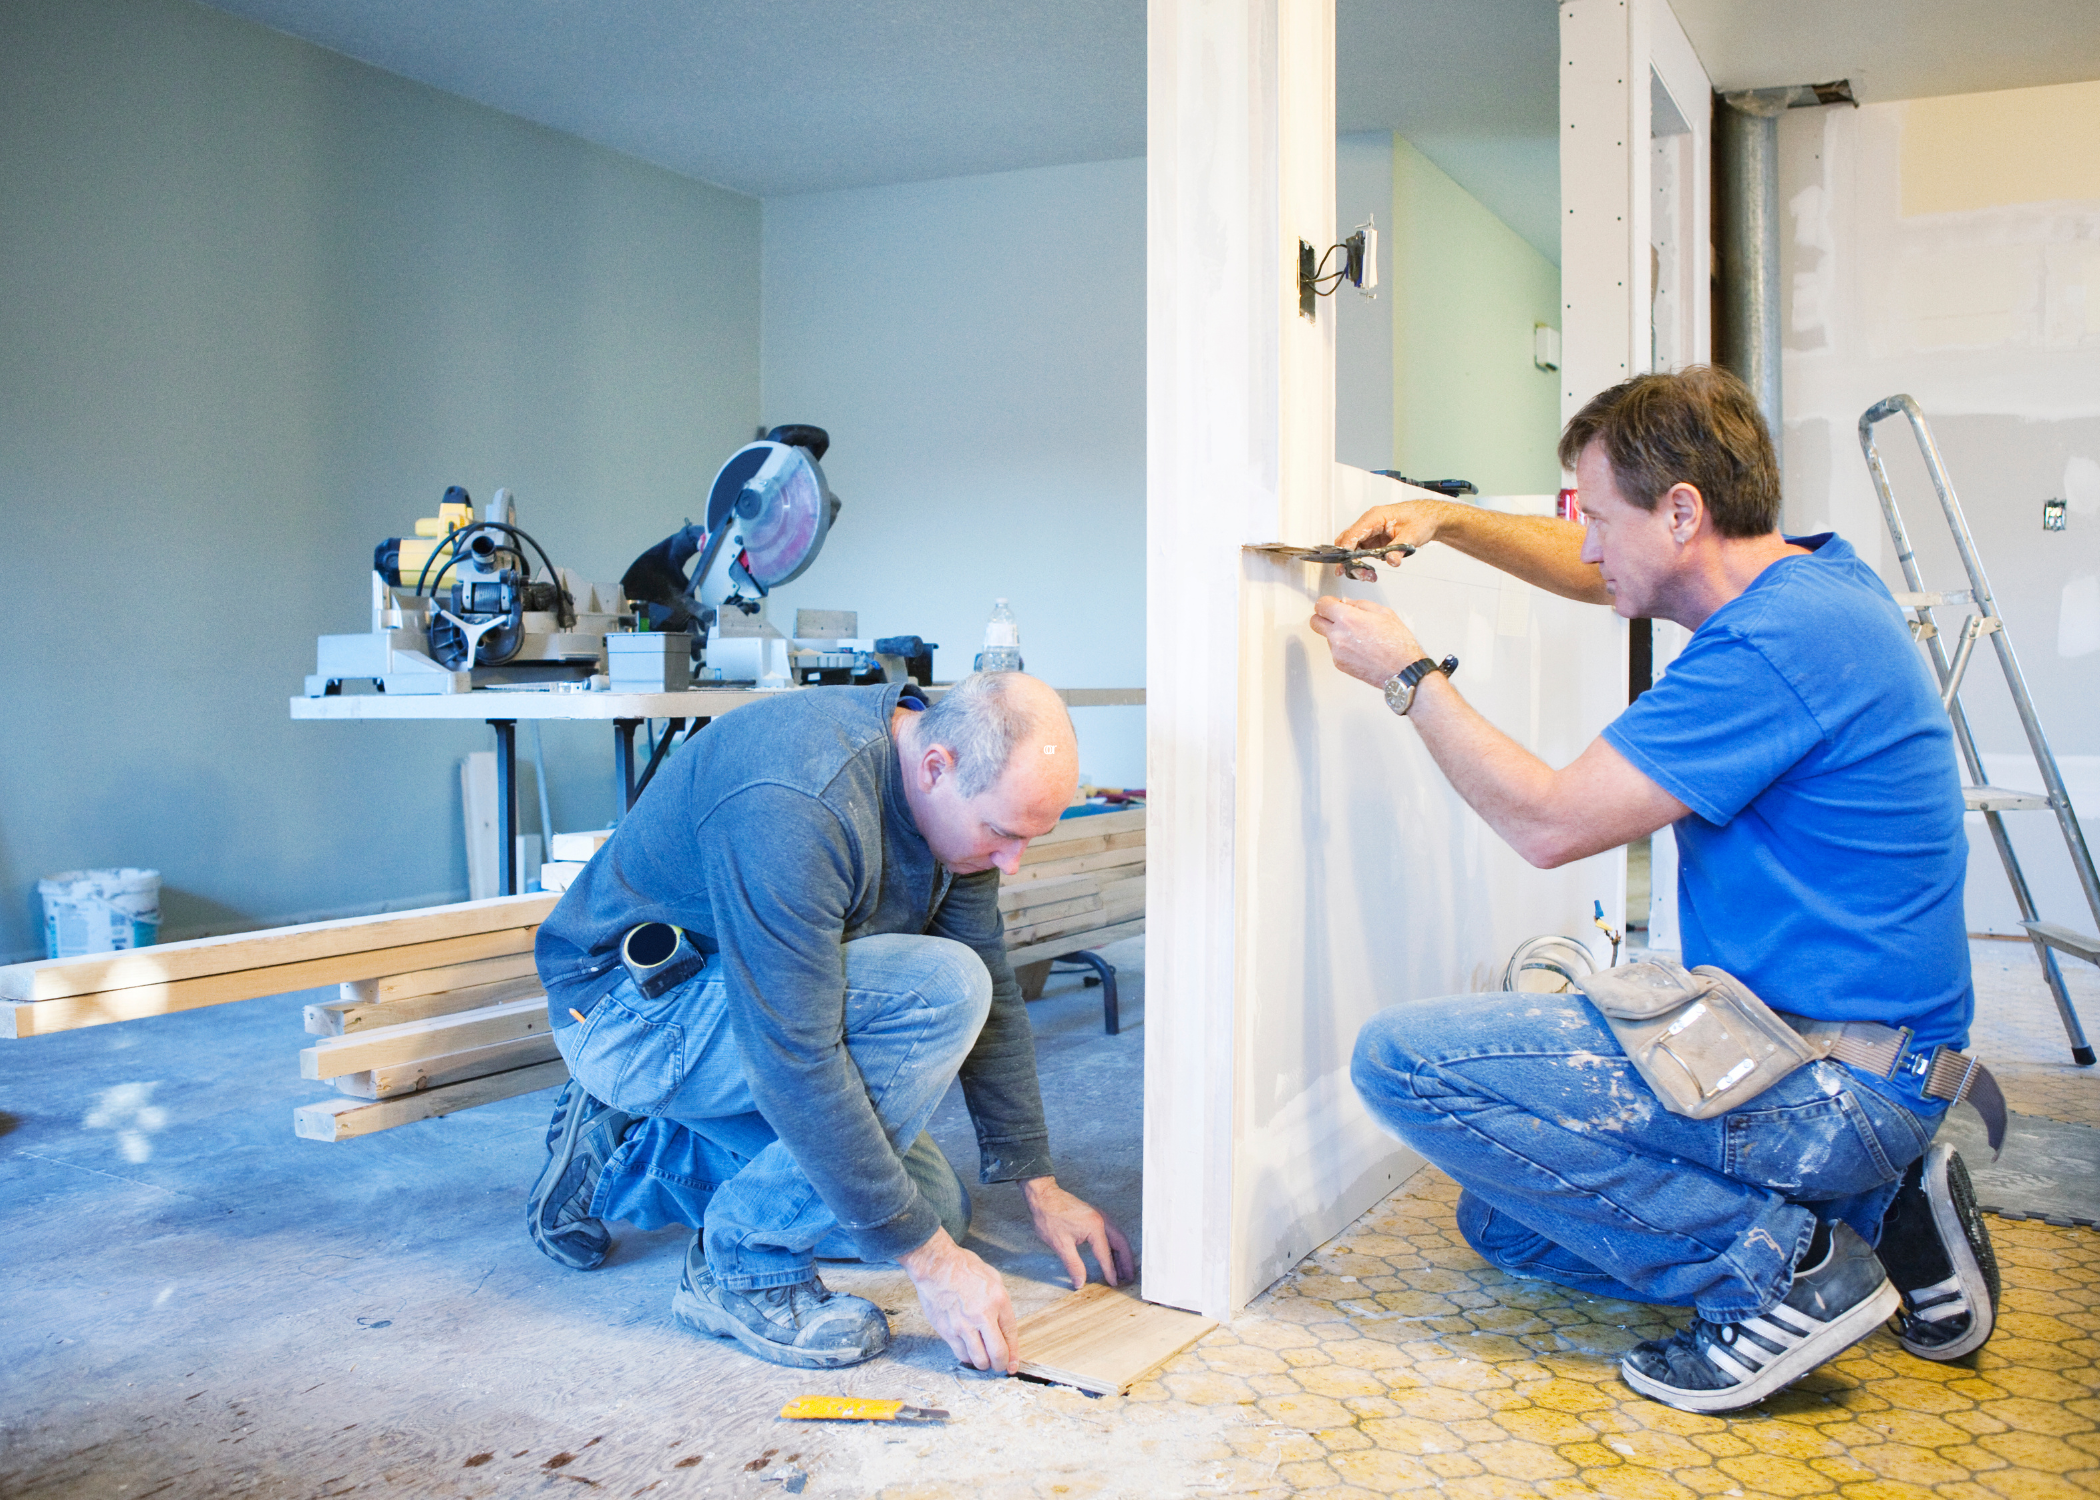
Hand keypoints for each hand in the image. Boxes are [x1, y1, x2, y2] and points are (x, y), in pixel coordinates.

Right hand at [900, 1227, 1018, 1372]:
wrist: (937, 1265)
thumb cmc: (964, 1268)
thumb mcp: (993, 1279)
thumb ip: (1001, 1304)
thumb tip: (1004, 1326)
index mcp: (999, 1302)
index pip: (1011, 1337)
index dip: (1013, 1356)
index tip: (1012, 1365)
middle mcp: (983, 1316)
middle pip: (997, 1354)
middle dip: (1000, 1365)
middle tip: (999, 1366)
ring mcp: (964, 1326)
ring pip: (979, 1360)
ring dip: (984, 1364)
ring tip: (983, 1360)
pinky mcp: (948, 1331)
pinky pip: (962, 1354)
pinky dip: (968, 1357)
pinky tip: (969, 1351)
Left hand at [1021, 1177, 1135, 1289]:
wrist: (1043, 1196)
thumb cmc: (1049, 1217)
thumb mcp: (1060, 1245)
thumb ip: (1073, 1265)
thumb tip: (1079, 1282)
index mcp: (1095, 1227)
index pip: (1106, 1254)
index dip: (1111, 1271)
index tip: (1114, 1284)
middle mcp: (1102, 1220)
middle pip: (1121, 1243)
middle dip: (1126, 1262)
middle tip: (1130, 1277)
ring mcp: (1099, 1217)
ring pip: (1118, 1237)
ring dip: (1122, 1254)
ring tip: (1124, 1270)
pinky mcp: (1095, 1216)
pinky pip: (1111, 1233)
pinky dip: (1115, 1246)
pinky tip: (1111, 1255)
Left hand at [1309, 596, 1425, 687]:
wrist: (1402, 670)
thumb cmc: (1397, 644)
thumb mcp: (1384, 613)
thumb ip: (1360, 604)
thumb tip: (1346, 602)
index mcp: (1347, 618)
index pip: (1321, 605)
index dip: (1327, 603)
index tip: (1332, 604)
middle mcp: (1338, 635)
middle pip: (1314, 622)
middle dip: (1323, 617)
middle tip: (1336, 617)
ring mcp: (1337, 651)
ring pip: (1327, 637)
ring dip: (1336, 634)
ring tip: (1359, 637)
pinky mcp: (1339, 664)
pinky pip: (1335, 651)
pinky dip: (1343, 648)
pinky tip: (1360, 648)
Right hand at [1334, 500, 1445, 576]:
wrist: (1430, 518)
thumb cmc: (1421, 519)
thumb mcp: (1411, 536)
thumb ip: (1398, 549)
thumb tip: (1391, 560)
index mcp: (1375, 517)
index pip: (1353, 534)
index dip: (1345, 550)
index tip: (1342, 565)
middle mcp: (1369, 523)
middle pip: (1348, 541)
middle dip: (1348, 559)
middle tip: (1355, 574)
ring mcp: (1371, 531)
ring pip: (1353, 548)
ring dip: (1356, 563)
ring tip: (1367, 575)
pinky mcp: (1374, 539)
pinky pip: (1362, 551)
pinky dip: (1362, 562)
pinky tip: (1370, 571)